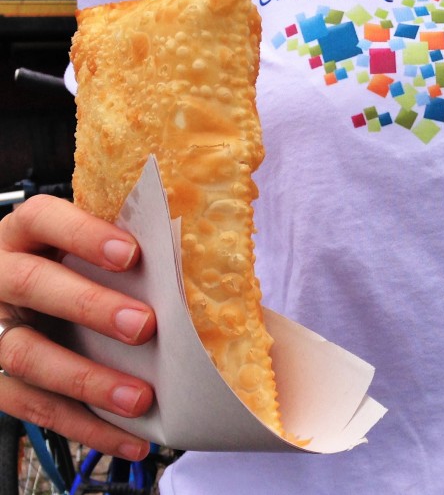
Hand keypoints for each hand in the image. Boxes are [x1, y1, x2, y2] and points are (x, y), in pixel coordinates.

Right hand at [0, 195, 154, 459]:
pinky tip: (132, 438)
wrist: (49, 305)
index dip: (83, 234)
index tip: (132, 254)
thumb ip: (136, 250)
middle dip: (88, 306)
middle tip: (143, 326)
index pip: (42, 218)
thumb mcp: (103, 250)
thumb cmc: (92, 271)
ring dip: (87, 379)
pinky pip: (33, 407)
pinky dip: (86, 426)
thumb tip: (208, 261)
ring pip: (26, 354)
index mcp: (27, 233)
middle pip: (30, 283)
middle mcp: (0, 276)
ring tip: (140, 398)